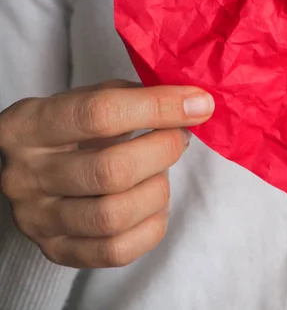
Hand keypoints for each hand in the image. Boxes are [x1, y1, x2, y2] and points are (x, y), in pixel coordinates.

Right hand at [0, 80, 213, 267]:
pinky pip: (118, 251)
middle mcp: (25, 176)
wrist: (36, 170)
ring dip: (157, 190)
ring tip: (160, 172)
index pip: (100, 113)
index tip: (198, 104)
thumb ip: (135, 97)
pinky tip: (154, 204)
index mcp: (28, 125)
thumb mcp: (90, 98)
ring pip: (115, 216)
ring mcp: (37, 220)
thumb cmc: (73, 129)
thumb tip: (193, 103)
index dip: (159, 107)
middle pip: (111, 171)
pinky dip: (152, 226)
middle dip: (163, 151)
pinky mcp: (57, 251)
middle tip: (180, 138)